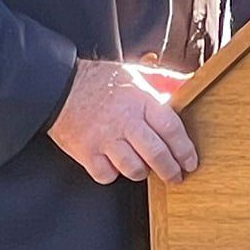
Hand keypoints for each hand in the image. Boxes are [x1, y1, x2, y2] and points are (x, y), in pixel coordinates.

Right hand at [48, 59, 197, 185]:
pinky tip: (116, 165)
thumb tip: (189, 83)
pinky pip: (107, 175)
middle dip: (170, 170)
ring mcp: (104, 139)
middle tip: (176, 176)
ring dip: (143, 172)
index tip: (190, 161)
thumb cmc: (99, 81)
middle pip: (156, 154)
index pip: (171, 128)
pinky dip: (114, 175)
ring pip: (133, 169)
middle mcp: (124, 121)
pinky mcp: (86, 152)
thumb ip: (163, 81)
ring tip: (144, 168)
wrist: (59, 86)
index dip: (184, 149)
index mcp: (139, 100)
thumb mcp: (134, 74)